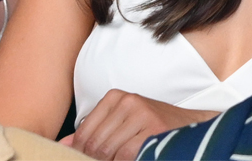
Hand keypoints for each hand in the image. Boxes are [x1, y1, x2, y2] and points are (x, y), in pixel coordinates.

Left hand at [71, 90, 216, 160]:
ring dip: (109, 160)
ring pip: (107, 150)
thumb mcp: (121, 123)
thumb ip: (93, 132)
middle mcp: (128, 101)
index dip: (81, 153)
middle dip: (94, 159)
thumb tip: (61, 145)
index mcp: (115, 97)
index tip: (87, 159)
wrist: (190, 126)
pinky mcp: (152, 127)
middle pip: (94, 143)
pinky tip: (134, 156)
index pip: (84, 132)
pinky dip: (123, 160)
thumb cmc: (152, 127)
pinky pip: (124, 154)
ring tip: (118, 158)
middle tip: (104, 159)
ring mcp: (141, 113)